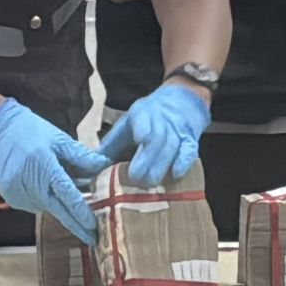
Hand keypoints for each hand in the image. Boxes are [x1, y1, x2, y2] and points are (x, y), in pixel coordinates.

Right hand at [0, 99, 110, 243]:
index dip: (80, 212)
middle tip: (92, 237)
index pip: (66, 194)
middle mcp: (30, 183)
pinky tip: (42, 184)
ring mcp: (18, 192)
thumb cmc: (29, 131)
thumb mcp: (59, 139)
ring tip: (60, 187)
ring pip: (47, 207)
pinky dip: (44, 198)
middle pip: (58, 210)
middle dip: (76, 226)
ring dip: (59, 204)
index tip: (92, 226)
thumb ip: (81, 156)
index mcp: (44, 166)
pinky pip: (35, 204)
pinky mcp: (11, 198)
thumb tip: (102, 165)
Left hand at [95, 83, 209, 186]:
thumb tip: (94, 163)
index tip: (136, 146)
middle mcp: (161, 121)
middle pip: (156, 139)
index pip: (142, 122)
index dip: (142, 133)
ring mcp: (177, 130)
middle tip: (137, 179)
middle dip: (147, 160)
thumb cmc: (148, 118)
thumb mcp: (128, 123)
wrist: (182, 102)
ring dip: (161, 165)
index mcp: (142, 115)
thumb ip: (112, 143)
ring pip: (171, 146)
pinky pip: (189, 150)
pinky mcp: (191, 140)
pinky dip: (183, 162)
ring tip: (151, 183)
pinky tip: (176, 174)